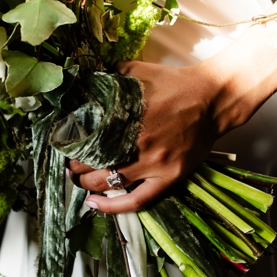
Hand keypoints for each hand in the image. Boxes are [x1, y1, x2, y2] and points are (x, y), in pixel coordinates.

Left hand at [68, 59, 228, 213]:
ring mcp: (154, 164)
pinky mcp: (170, 176)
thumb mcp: (136, 70)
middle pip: (92, 163)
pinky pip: (138, 200)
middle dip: (74, 165)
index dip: (69, 144)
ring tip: (78, 180)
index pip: (85, 139)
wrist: (215, 97)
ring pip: (108, 183)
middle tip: (68, 163)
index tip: (62, 144)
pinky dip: (113, 207)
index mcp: (125, 118)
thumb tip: (83, 77)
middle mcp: (137, 143)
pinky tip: (94, 204)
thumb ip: (108, 75)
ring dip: (87, 184)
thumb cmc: (175, 82)